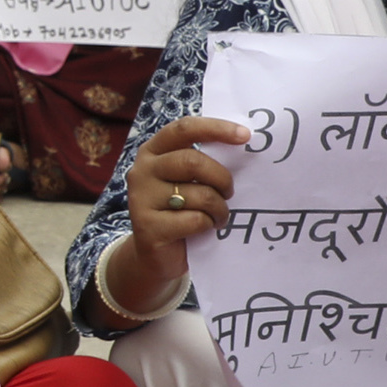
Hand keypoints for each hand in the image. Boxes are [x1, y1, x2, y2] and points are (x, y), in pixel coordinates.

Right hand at [124, 115, 251, 261]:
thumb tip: (243, 146)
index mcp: (152, 152)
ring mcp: (141, 198)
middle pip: (193, 161)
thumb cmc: (180, 212)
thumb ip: (201, 164)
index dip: (215, 129)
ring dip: (219, 209)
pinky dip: (208, 225)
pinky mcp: (148, 226)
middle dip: (222, 178)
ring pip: (199, 194)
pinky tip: (204, 229)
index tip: (246, 136)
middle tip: (230, 192)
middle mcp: (142, 170)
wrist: (155, 257)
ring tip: (217, 216)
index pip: (184, 129)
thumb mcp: (185, 181)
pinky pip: (195, 220)